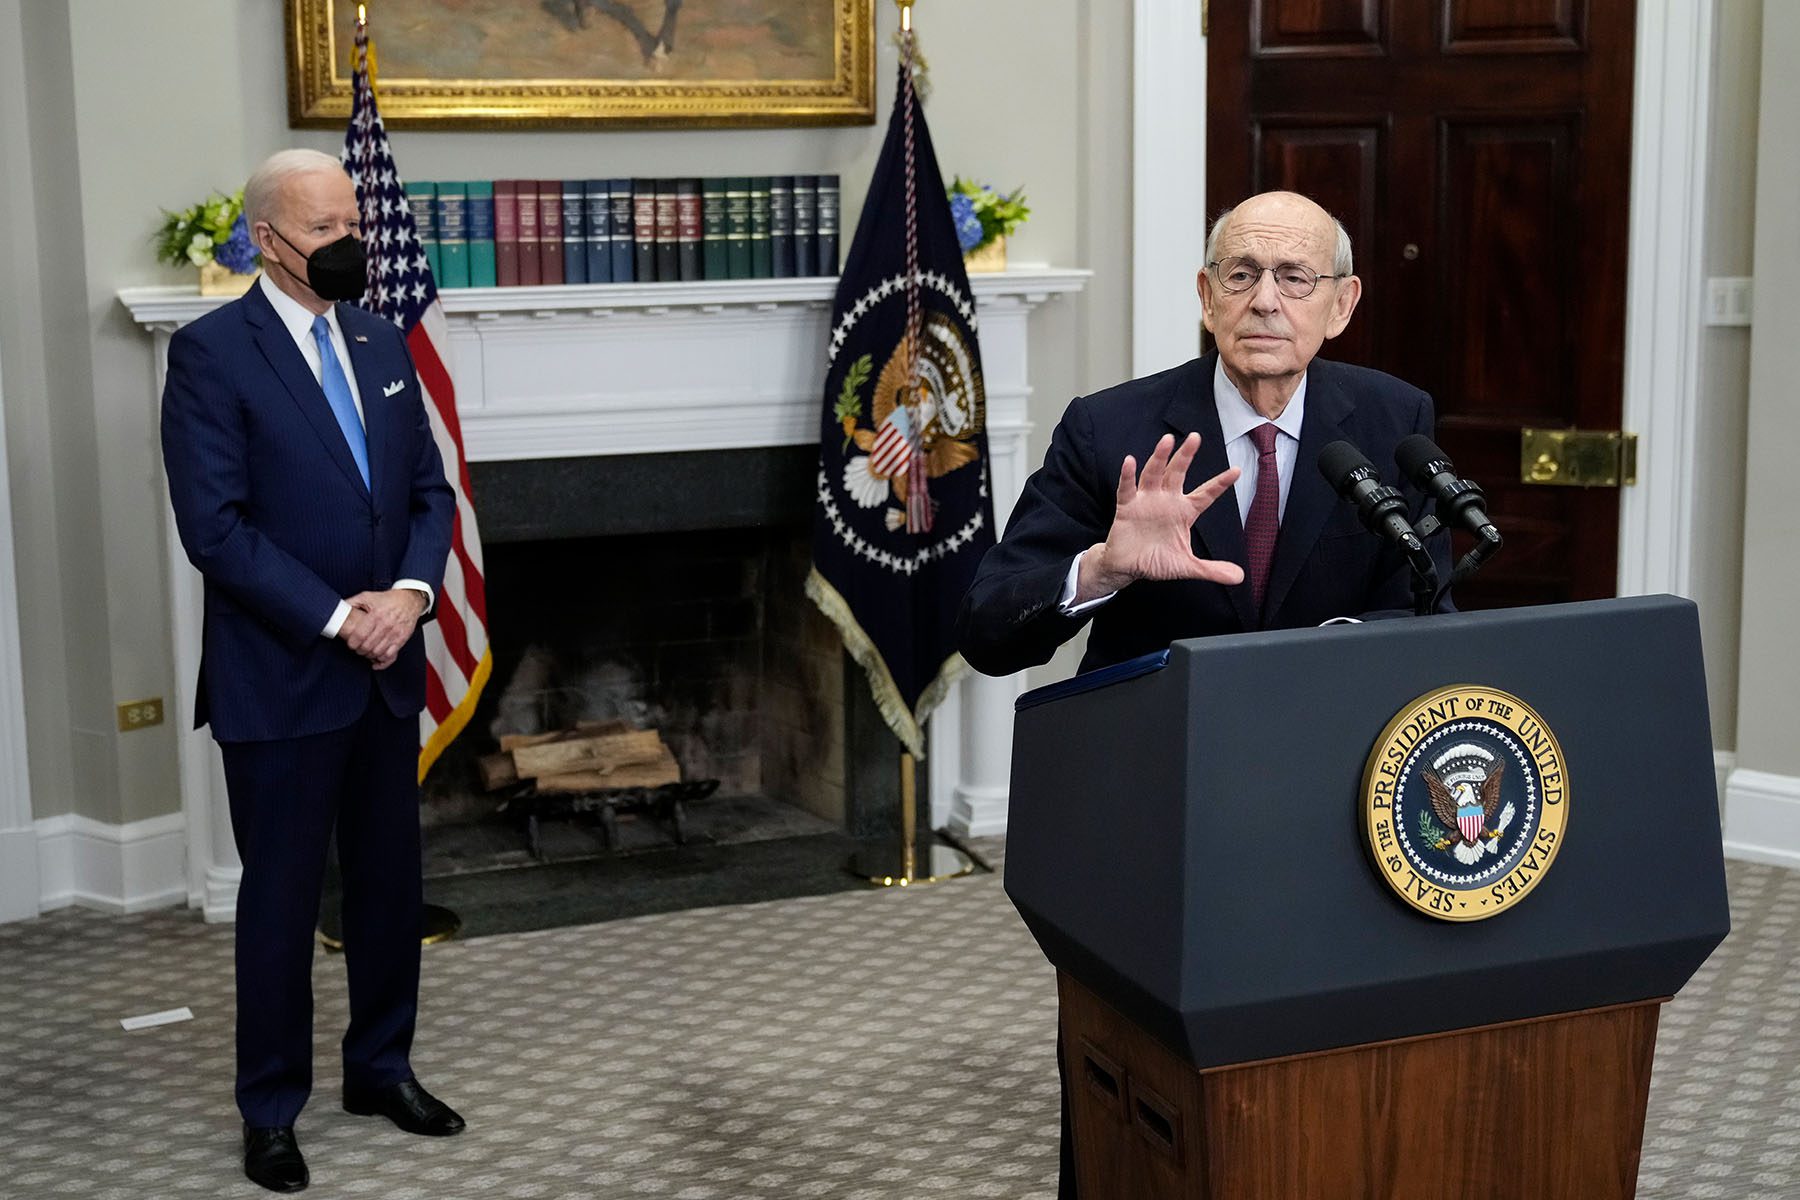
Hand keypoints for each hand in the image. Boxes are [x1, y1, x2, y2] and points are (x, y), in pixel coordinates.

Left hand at [338, 588, 425, 666]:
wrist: (409, 599)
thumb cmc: (388, 599)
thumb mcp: (368, 596)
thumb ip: (352, 602)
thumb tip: (338, 608)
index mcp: (376, 614)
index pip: (360, 635)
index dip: (352, 643)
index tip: (351, 644)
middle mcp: (386, 624)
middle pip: (368, 646)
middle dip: (360, 650)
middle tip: (357, 649)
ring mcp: (395, 633)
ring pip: (378, 652)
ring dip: (370, 655)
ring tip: (366, 652)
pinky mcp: (402, 639)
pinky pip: (391, 655)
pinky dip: (382, 660)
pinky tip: (377, 659)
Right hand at [1075, 432, 1245, 602]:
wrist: (1128, 568)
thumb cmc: (1157, 562)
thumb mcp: (1187, 566)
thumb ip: (1211, 569)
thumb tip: (1239, 577)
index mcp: (1185, 512)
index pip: (1206, 494)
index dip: (1220, 483)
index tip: (1237, 471)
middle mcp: (1167, 500)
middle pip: (1178, 473)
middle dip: (1186, 455)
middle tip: (1195, 437)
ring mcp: (1146, 501)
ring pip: (1154, 474)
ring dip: (1159, 458)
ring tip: (1167, 441)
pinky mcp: (1127, 507)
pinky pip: (1127, 488)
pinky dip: (1128, 475)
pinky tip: (1131, 461)